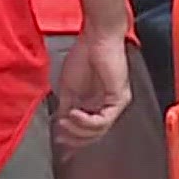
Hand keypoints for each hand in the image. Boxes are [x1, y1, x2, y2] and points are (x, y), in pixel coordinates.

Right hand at [54, 30, 130, 150]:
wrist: (96, 39)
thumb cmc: (83, 56)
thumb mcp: (68, 87)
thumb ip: (66, 106)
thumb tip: (59, 122)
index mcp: (96, 104)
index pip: (88, 129)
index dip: (73, 137)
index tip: (59, 139)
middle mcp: (108, 106)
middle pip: (95, 134)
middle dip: (76, 138)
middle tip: (61, 137)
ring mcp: (115, 104)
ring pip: (100, 130)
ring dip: (80, 130)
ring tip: (66, 122)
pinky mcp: (119, 99)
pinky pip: (105, 119)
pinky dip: (88, 121)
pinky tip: (75, 114)